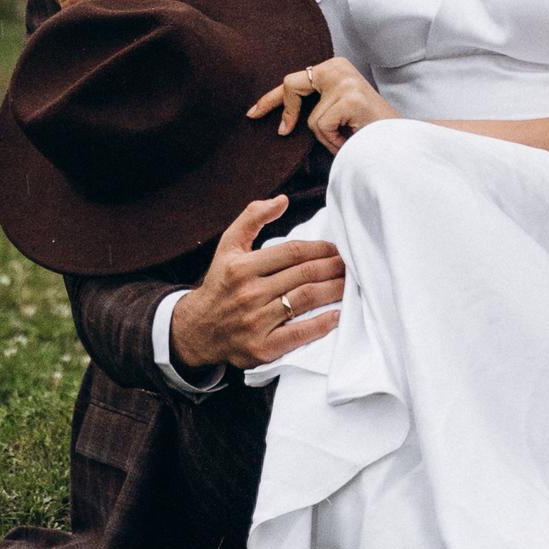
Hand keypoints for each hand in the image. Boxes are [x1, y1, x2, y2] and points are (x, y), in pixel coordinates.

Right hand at [170, 193, 347, 373]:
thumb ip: (252, 217)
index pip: (292, 252)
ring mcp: (255, 322)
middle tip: (351, 265)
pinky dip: (322, 324)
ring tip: (350, 284)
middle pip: (303, 275)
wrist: (198, 329)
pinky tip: (338, 315)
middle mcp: (248, 293)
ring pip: (305, 300)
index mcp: (241, 267)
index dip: (320, 248)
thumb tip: (282, 200)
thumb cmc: (221, 283)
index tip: (337, 249)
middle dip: (333, 267)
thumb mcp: (228, 245)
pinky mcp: (261, 348)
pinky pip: (299, 334)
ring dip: (333, 290)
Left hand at [247, 55, 395, 150]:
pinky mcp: (349, 97)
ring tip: (347, 136)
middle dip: (286, 111)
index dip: (271, 98)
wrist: (399, 139)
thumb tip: (281, 120)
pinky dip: (334, 140)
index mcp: (334, 67)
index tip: (253, 112)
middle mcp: (338, 67)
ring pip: (310, 119)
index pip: (294, 80)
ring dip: (326, 136)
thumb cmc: (367, 129)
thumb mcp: (336, 111)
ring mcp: (344, 81)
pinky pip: (322, 126)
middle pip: (292, 86)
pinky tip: (351, 138)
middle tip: (282, 131)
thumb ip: (314, 106)